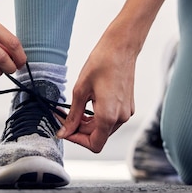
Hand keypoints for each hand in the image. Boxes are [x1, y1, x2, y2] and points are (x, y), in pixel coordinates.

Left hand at [57, 32, 136, 152]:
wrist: (121, 48)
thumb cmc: (101, 63)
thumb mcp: (80, 90)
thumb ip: (73, 115)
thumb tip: (64, 131)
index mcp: (109, 116)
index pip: (94, 144)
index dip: (77, 140)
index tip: (65, 129)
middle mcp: (121, 118)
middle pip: (98, 137)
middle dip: (80, 130)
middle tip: (64, 117)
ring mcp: (126, 112)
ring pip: (104, 129)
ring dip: (88, 124)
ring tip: (76, 109)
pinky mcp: (128, 106)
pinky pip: (111, 119)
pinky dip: (98, 117)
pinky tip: (89, 103)